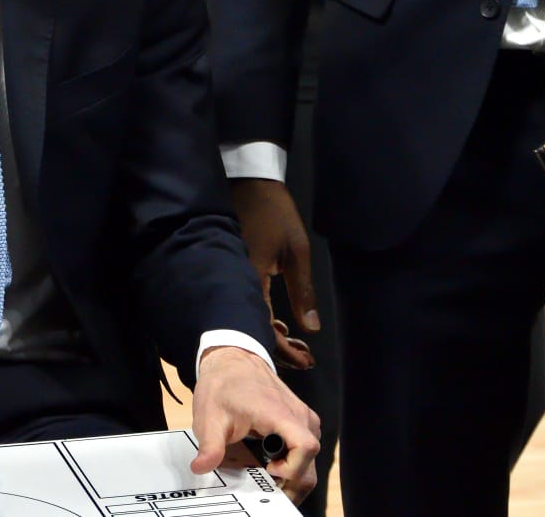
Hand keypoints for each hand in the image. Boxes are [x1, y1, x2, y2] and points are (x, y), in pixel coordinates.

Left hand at [190, 346, 319, 503]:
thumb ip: (209, 447)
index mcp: (278, 413)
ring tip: (268, 477)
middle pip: (311, 459)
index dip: (291, 468)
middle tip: (267, 488)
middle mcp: (298, 415)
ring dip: (294, 472)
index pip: (305, 447)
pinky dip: (294, 462)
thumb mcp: (210, 418)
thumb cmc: (223, 385)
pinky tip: (273, 463)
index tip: (268, 470)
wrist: (233, 360)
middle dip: (292, 481)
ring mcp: (302, 416)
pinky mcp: (301, 418)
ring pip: (311, 456)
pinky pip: (306, 446)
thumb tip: (201, 467)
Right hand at [229, 179, 317, 370]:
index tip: (306, 362)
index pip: (264, 326)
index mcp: (250, 278)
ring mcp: (233, 275)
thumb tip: (311, 329)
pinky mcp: (235, 270)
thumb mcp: (297, 250)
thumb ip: (303, 291)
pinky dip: (264, 319)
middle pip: (254, 328)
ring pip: (250, 317)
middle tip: (305, 359)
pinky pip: (247, 303)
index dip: (284, 350)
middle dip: (279, 349)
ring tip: (297, 345)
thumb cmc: (275, 213)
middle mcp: (236, 281)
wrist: (250, 182)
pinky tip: (280, 325)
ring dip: (273, 335)